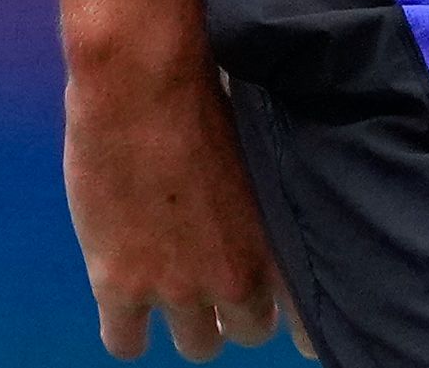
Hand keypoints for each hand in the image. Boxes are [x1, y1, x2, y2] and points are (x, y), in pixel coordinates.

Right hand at [62, 51, 306, 359]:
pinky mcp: (120, 287)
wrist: (141, 86)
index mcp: (281, 242)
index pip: (308, 320)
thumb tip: (281, 209)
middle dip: (236, 310)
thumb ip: (275, 203)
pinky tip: (126, 307)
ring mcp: (177, 289)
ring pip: (196, 345)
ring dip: (187, 322)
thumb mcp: (266, 154)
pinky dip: (127, 332)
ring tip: (174, 289)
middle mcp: (236, 277)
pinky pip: (126, 344)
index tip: (284, 307)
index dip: (298, 323)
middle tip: (217, 279)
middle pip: (249, 331)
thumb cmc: (211, 94)